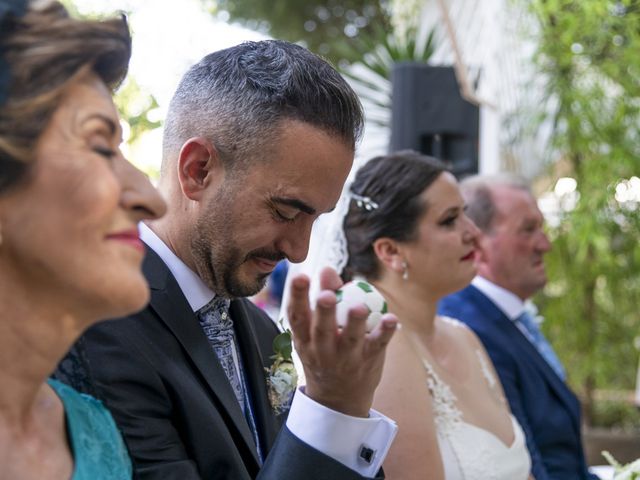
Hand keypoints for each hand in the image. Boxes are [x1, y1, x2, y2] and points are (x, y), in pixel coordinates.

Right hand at [287, 267, 397, 417]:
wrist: (338, 400)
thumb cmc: (325, 353)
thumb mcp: (314, 331)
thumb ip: (324, 296)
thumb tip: (327, 269)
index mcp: (305, 339)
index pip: (297, 316)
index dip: (297, 296)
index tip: (300, 276)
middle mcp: (322, 350)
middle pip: (322, 330)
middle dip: (324, 312)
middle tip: (326, 295)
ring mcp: (346, 358)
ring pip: (351, 339)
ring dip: (355, 323)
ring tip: (359, 307)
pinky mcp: (368, 361)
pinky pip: (378, 345)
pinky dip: (385, 332)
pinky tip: (391, 318)